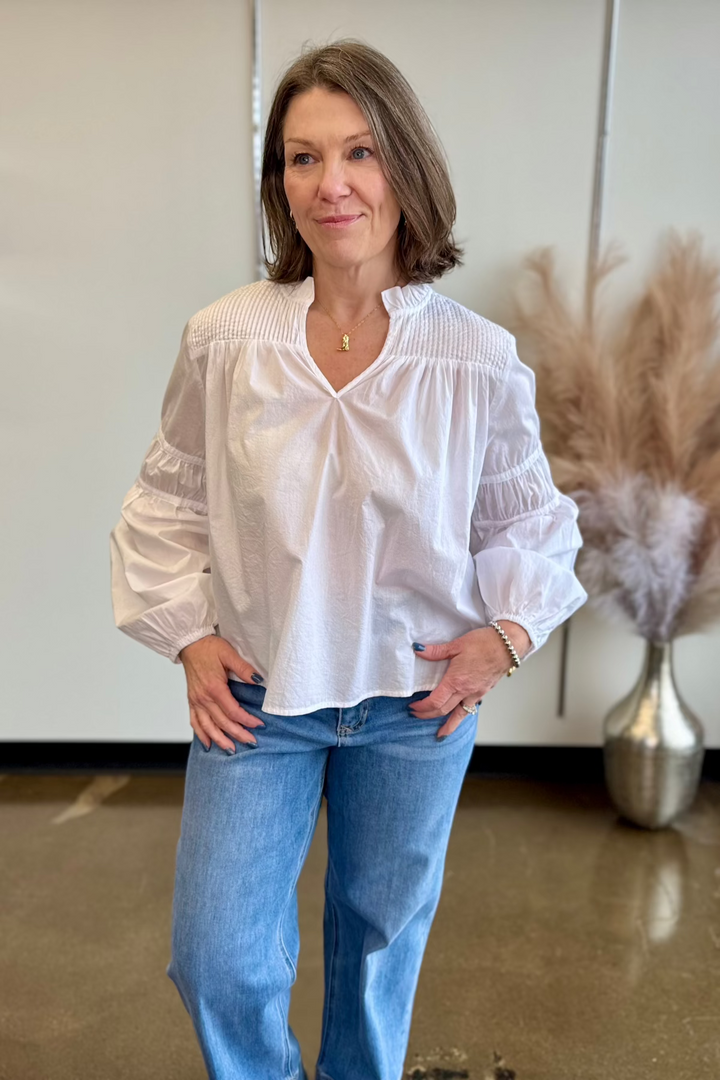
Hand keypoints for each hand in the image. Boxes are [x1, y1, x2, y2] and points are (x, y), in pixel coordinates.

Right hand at [178, 635, 265, 751]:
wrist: (190, 643)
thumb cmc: (209, 647)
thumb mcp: (229, 654)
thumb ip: (244, 668)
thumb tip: (258, 680)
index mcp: (214, 687)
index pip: (233, 711)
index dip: (246, 720)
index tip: (258, 726)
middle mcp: (203, 697)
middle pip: (222, 722)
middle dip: (237, 734)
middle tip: (251, 743)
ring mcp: (196, 700)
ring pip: (207, 726)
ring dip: (219, 740)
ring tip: (231, 750)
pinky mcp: (191, 700)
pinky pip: (194, 721)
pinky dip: (201, 734)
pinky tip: (208, 744)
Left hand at [409, 622, 531, 736]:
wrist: (507, 645)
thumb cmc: (484, 643)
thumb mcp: (456, 645)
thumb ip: (436, 651)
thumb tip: (418, 650)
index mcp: (456, 681)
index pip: (435, 702)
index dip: (422, 707)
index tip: (413, 707)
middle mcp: (465, 691)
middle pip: (443, 711)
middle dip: (428, 715)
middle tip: (417, 715)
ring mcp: (476, 694)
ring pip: (459, 715)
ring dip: (447, 725)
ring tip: (440, 733)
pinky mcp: (483, 692)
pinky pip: (470, 709)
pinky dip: (461, 717)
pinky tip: (458, 717)